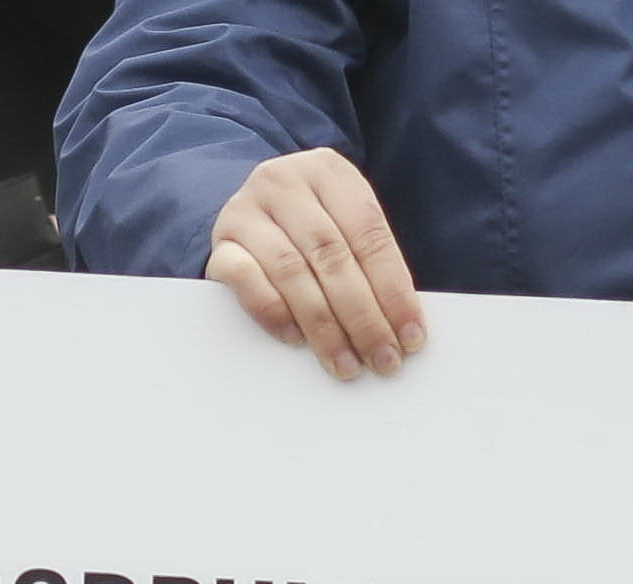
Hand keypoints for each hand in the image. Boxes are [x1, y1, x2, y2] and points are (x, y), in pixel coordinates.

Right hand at [207, 150, 424, 378]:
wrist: (253, 209)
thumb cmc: (311, 226)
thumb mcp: (344, 223)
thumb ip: (368, 261)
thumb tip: (401, 327)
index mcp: (329, 171)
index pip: (369, 234)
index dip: (394, 290)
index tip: (412, 336)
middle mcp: (284, 182)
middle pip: (333, 256)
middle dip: (363, 316)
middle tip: (382, 359)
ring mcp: (246, 210)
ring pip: (292, 272)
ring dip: (324, 326)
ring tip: (346, 363)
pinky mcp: (221, 242)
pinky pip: (246, 280)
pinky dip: (274, 313)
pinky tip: (296, 340)